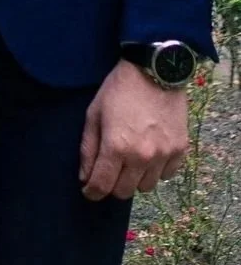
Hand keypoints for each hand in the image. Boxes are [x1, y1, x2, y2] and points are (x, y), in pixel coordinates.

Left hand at [80, 59, 189, 199]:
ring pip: (147, 187)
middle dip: (112, 186)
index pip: (102, 185)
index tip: (88, 191)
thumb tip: (85, 177)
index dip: (92, 192)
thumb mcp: (93, 115)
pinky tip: (148, 156)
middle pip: (125, 191)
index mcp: (116, 147)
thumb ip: (88, 148)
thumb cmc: (118, 91)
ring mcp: (164, 155)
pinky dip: (156, 171)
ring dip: (134, 180)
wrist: (154, 73)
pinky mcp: (180, 150)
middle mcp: (142, 156)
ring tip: (129, 161)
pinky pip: (166, 175)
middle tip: (108, 173)